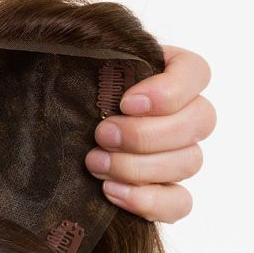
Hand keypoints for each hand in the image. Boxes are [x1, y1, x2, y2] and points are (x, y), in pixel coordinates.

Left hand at [84, 45, 215, 222]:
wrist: (55, 149)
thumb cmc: (69, 100)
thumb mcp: (79, 68)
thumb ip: (93, 56)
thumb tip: (88, 48)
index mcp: (172, 75)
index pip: (197, 74)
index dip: (168, 91)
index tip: (125, 102)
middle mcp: (186, 115)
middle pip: (198, 122)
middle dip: (146, 133)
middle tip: (102, 135)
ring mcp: (182, 157)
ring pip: (189, 162)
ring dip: (139, 166)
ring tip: (95, 164)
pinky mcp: (170, 195)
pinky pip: (180, 204)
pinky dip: (149, 201)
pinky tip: (112, 191)